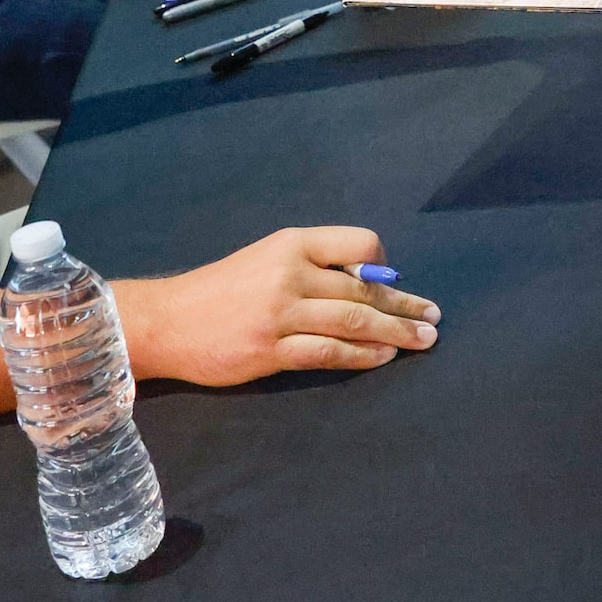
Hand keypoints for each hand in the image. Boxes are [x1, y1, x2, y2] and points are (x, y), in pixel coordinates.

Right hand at [120, 227, 440, 382]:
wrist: (167, 321)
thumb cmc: (222, 291)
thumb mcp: (267, 259)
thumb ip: (312, 265)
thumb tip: (371, 279)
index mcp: (292, 243)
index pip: (359, 243)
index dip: (384, 264)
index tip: (397, 283)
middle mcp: (290, 272)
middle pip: (364, 287)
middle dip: (404, 305)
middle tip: (434, 318)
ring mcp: (281, 312)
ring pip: (354, 320)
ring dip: (395, 332)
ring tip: (422, 340)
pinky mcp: (270, 349)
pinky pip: (329, 352)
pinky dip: (362, 355)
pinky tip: (383, 357)